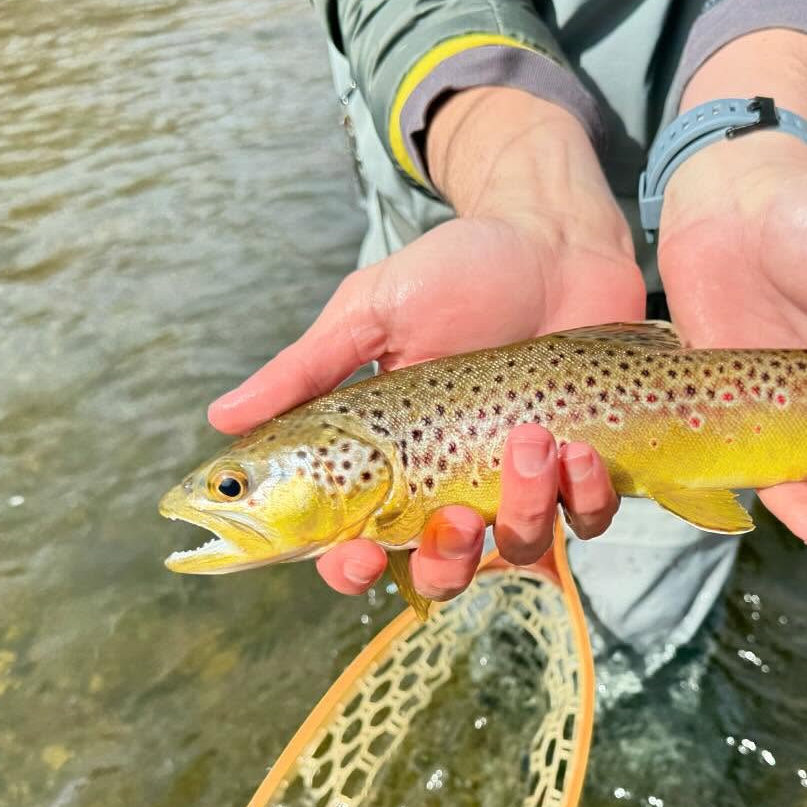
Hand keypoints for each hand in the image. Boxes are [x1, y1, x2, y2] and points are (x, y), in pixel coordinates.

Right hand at [209, 89, 635, 599]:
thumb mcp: (373, 310)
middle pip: (441, 571)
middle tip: (455, 519)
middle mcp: (455, 483)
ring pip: (518, 548)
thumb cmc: (459, 269)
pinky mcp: (582, 468)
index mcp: (392, 461)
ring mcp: (522, 480)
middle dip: (446, 563)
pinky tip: (577, 449)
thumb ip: (308, 370)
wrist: (554, 235)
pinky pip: (585, 518)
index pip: (360, 544)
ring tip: (531, 438)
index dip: (350, 570)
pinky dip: (582, 497)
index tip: (355, 555)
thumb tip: (221, 418)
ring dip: (523, 510)